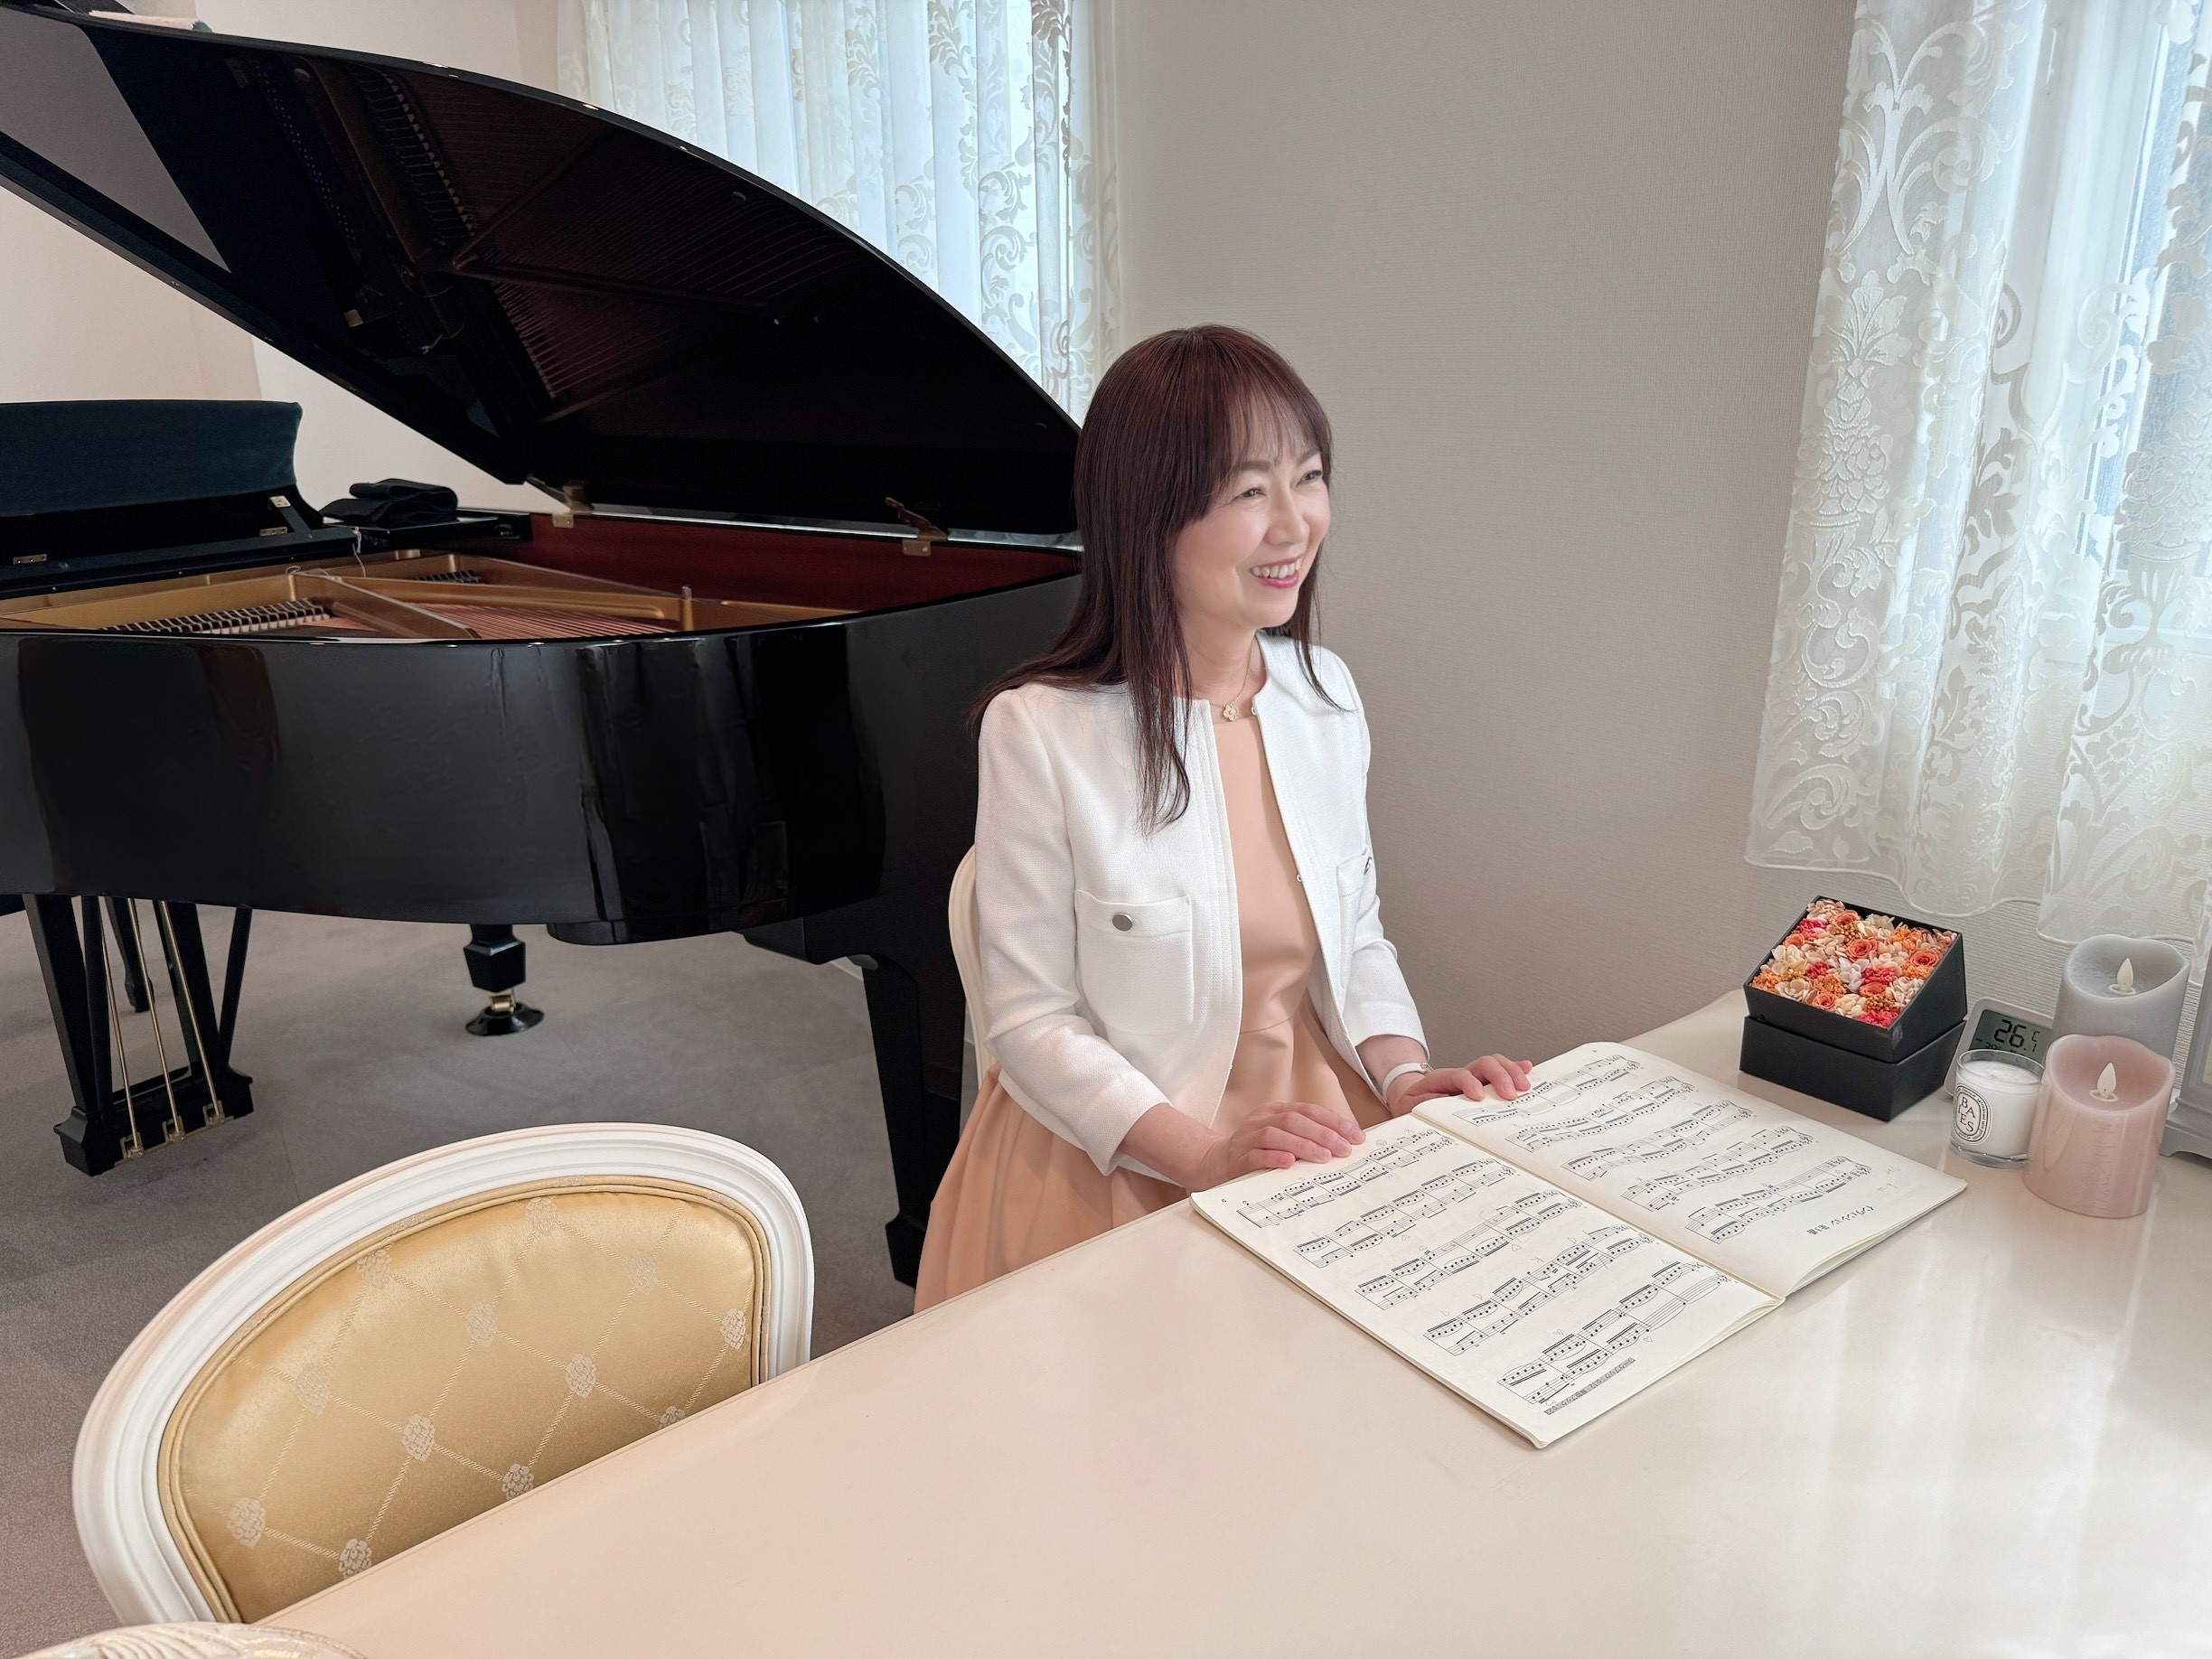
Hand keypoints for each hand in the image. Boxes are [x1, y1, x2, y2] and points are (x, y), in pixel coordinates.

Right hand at [1193, 1099, 1365, 1189]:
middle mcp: (1261, 1119)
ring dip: (1303, 1145)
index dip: (1333, 1121)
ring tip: (1324, 1157)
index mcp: (1274, 1111)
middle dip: (1323, 1133)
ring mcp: (1247, 1137)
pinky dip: (1274, 1157)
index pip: (1308, 1110)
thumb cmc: (1254, 1153)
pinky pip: (1256, 1155)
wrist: (1213, 1163)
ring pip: (1276, 1134)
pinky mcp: (1237, 1157)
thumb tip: (1342, 1144)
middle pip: (1295, 1120)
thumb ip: (1304, 1138)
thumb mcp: (1281, 1139)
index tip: (1356, 1136)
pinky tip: (1289, 1163)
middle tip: (1344, 1149)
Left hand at [1386, 1055, 1532, 1115]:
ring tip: (1524, 1086)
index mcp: (1442, 1081)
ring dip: (1512, 1072)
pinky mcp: (1484, 1083)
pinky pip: (1502, 1072)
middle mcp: (1462, 1075)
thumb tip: (1436, 1122)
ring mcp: (1474, 1076)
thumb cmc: (1415, 1106)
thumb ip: (1426, 1112)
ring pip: (1495, 1064)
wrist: (1409, 1098)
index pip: (1459, 1075)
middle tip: (1511, 1094)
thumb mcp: (1414, 1110)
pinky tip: (1529, 1071)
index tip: (1477, 1097)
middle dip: (1499, 1075)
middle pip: (1483, 1064)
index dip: (1469, 1083)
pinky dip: (1516, 1070)